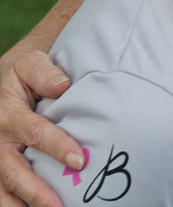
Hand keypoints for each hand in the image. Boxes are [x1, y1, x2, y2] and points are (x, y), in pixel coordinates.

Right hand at [0, 53, 78, 206]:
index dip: (57, 147)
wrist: (3, 86)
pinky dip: (17, 205)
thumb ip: (45, 74)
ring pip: (3, 189)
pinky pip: (3, 192)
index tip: (79, 160)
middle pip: (14, 172)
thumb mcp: (30, 65)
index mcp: (9, 115)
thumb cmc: (25, 77)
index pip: (35, 133)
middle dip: (36, 191)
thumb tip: (63, 85)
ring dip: (22, 206)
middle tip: (58, 206)